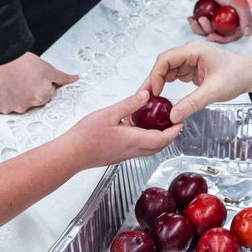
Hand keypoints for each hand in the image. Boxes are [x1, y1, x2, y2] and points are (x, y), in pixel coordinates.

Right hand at [0, 52, 78, 114]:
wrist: (1, 56)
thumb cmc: (24, 62)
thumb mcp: (48, 69)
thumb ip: (63, 78)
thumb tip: (76, 79)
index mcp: (41, 98)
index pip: (45, 96)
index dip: (41, 86)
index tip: (33, 78)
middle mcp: (25, 107)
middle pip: (30, 103)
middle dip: (27, 93)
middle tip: (21, 79)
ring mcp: (8, 108)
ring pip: (14, 106)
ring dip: (13, 97)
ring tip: (10, 82)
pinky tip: (1, 87)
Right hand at [65, 89, 182, 168]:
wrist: (71, 154)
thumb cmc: (86, 136)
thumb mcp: (109, 114)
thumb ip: (129, 104)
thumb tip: (146, 95)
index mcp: (133, 140)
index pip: (161, 139)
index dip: (174, 132)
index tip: (181, 122)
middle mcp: (131, 151)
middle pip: (158, 147)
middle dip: (169, 136)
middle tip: (175, 124)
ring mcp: (124, 155)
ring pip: (149, 150)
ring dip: (158, 139)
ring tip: (160, 126)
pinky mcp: (117, 156)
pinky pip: (138, 149)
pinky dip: (145, 141)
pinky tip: (138, 129)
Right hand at [140, 42, 251, 123]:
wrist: (249, 74)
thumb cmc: (236, 76)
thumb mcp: (214, 91)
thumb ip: (193, 103)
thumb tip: (173, 116)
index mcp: (195, 51)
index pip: (166, 59)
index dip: (155, 75)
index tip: (152, 92)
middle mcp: (190, 52)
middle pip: (163, 63)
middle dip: (153, 80)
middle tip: (144, 98)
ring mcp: (189, 59)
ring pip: (166, 69)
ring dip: (158, 82)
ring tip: (150, 99)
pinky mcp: (191, 67)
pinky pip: (173, 74)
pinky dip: (166, 84)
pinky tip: (161, 95)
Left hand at [189, 0, 251, 42]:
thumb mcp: (239, 4)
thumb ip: (245, 19)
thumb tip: (247, 33)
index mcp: (239, 21)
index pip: (231, 36)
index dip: (221, 39)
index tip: (212, 36)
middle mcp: (230, 21)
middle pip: (218, 34)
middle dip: (208, 30)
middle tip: (203, 21)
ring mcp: (219, 19)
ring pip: (209, 30)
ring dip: (200, 27)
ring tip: (197, 18)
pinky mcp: (210, 16)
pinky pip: (202, 24)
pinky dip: (195, 23)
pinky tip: (192, 18)